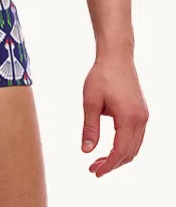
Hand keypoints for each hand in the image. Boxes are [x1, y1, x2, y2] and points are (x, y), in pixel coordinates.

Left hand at [81, 56, 148, 176]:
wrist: (117, 57)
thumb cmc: (102, 75)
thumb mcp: (90, 101)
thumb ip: (89, 128)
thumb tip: (86, 151)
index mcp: (128, 118)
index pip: (119, 152)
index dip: (107, 165)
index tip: (94, 171)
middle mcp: (140, 120)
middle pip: (129, 153)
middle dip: (112, 164)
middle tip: (94, 168)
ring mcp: (143, 116)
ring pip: (134, 147)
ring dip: (119, 157)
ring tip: (100, 160)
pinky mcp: (142, 112)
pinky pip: (136, 137)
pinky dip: (125, 146)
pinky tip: (111, 147)